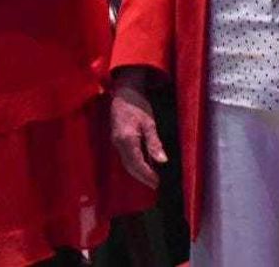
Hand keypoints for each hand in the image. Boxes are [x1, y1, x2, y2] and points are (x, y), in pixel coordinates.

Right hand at [110, 71, 167, 187]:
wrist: (124, 93)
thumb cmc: (138, 105)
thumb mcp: (149, 123)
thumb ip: (154, 143)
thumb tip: (162, 161)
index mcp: (127, 140)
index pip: (137, 163)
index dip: (147, 175)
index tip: (157, 183)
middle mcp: (119, 144)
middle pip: (130, 167)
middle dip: (143, 177)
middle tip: (156, 185)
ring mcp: (116, 142)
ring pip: (127, 163)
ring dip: (138, 173)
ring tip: (152, 179)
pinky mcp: (117, 140)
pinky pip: (125, 157)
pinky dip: (134, 164)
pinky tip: (144, 166)